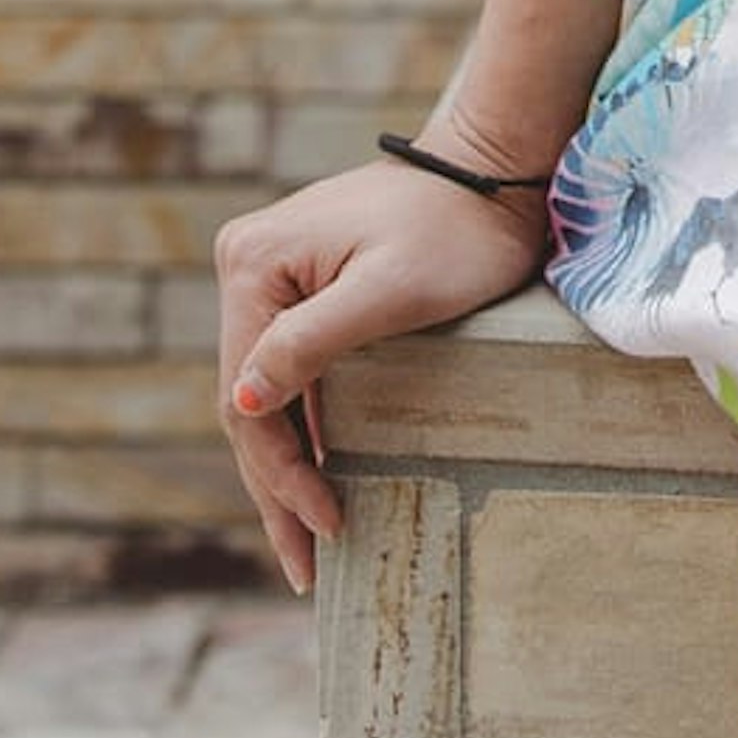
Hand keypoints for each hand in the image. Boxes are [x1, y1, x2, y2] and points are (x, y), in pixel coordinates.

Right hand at [212, 148, 556, 592]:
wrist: (497, 170)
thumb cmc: (455, 231)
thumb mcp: (389, 292)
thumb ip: (309, 345)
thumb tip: (240, 402)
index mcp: (254, 264)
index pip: (248, 398)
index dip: (281, 474)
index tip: (324, 528)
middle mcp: (247, 264)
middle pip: (250, 401)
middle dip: (278, 488)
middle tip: (306, 566)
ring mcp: (273, 272)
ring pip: (268, 394)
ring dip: (286, 467)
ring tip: (307, 543)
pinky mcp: (303, 282)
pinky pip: (292, 370)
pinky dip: (303, 429)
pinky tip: (316, 477)